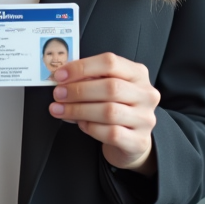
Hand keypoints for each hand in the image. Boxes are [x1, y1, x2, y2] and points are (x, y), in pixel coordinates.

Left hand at [48, 53, 159, 174]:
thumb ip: (90, 79)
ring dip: (79, 110)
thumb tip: (63, 77)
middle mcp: (146, 94)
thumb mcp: (107, 87)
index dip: (82, 67)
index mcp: (137, 73)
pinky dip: (91, 128)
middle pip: (110, 87)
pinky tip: (81, 124)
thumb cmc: (116, 108)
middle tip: (59, 94)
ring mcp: (145, 118)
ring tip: (61, 110)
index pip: (110, 62)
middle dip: (78, 90)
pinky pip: (111, 133)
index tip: (60, 75)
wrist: (132, 140)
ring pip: (109, 111)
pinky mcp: (139, 141)